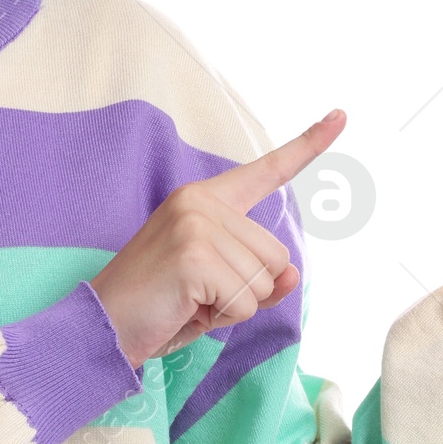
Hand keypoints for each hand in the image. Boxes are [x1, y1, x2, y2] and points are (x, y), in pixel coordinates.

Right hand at [90, 111, 345, 366]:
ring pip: (264, 281)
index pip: (265, 171)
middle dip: (248, 289)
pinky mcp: (194, 255)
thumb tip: (292, 274)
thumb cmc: (158, 307)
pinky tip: (185, 307)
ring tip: (188, 300)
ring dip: (234, 306)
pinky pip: (245, 301)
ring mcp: (196, 225)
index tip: (341, 115)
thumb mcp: (217, 290)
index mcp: (203, 198)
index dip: (307, 146)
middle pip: (275, 255)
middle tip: (197, 294)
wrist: (101, 328)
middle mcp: (200, 201)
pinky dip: (222, 318)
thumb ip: (259, 278)